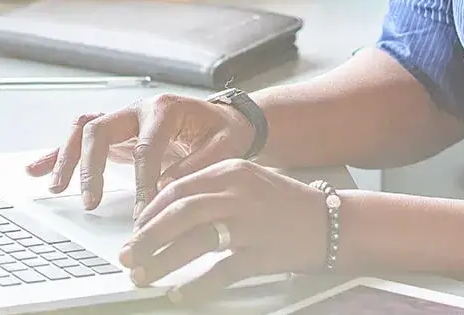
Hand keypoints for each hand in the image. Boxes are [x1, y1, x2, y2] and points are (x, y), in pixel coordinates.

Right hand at [24, 94, 255, 216]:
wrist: (226, 119)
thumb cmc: (225, 133)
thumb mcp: (225, 148)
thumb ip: (197, 167)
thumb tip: (169, 191)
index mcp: (165, 110)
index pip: (145, 147)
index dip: (143, 181)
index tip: (143, 212)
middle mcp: (137, 109)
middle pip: (100, 130)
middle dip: (91, 167)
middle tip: (91, 202)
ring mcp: (123, 120)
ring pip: (83, 131)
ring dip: (67, 159)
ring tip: (57, 188)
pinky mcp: (116, 134)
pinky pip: (80, 139)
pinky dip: (58, 154)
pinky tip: (36, 169)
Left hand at [119, 159, 329, 303]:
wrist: (336, 223)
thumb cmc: (290, 204)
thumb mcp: (250, 180)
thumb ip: (213, 188)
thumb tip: (169, 209)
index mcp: (231, 169)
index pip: (177, 189)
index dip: (151, 212)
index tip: (136, 229)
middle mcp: (237, 192)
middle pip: (178, 213)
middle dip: (146, 236)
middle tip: (127, 254)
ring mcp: (249, 223)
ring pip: (192, 240)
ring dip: (161, 260)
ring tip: (142, 274)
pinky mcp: (261, 253)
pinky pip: (219, 272)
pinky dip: (194, 286)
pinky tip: (179, 294)